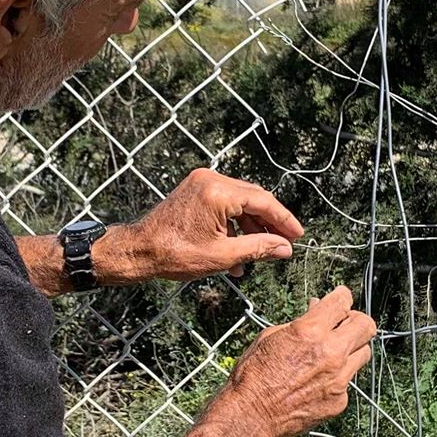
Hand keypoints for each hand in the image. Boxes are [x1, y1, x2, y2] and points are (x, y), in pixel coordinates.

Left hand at [115, 168, 304, 283]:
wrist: (139, 250)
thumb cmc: (174, 254)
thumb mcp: (223, 256)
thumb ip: (258, 248)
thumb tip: (284, 248)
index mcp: (218, 193)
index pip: (263, 202)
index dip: (283, 220)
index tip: (297, 235)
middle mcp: (210, 180)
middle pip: (253, 198)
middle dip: (270, 223)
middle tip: (285, 243)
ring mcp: (201, 182)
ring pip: (240, 201)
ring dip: (252, 226)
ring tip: (262, 252)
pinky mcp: (194, 190)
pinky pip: (224, 203)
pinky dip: (235, 223)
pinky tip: (240, 247)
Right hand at [219, 285, 375, 436]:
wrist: (252, 415)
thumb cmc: (253, 377)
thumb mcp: (270, 337)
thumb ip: (299, 323)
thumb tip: (315, 311)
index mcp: (310, 332)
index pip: (342, 301)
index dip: (342, 296)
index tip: (340, 298)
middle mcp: (330, 353)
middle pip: (366, 325)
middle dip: (356, 320)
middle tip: (346, 323)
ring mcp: (339, 379)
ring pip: (364, 353)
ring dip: (352, 348)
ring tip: (334, 352)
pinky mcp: (340, 400)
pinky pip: (349, 380)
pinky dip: (338, 377)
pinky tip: (320, 380)